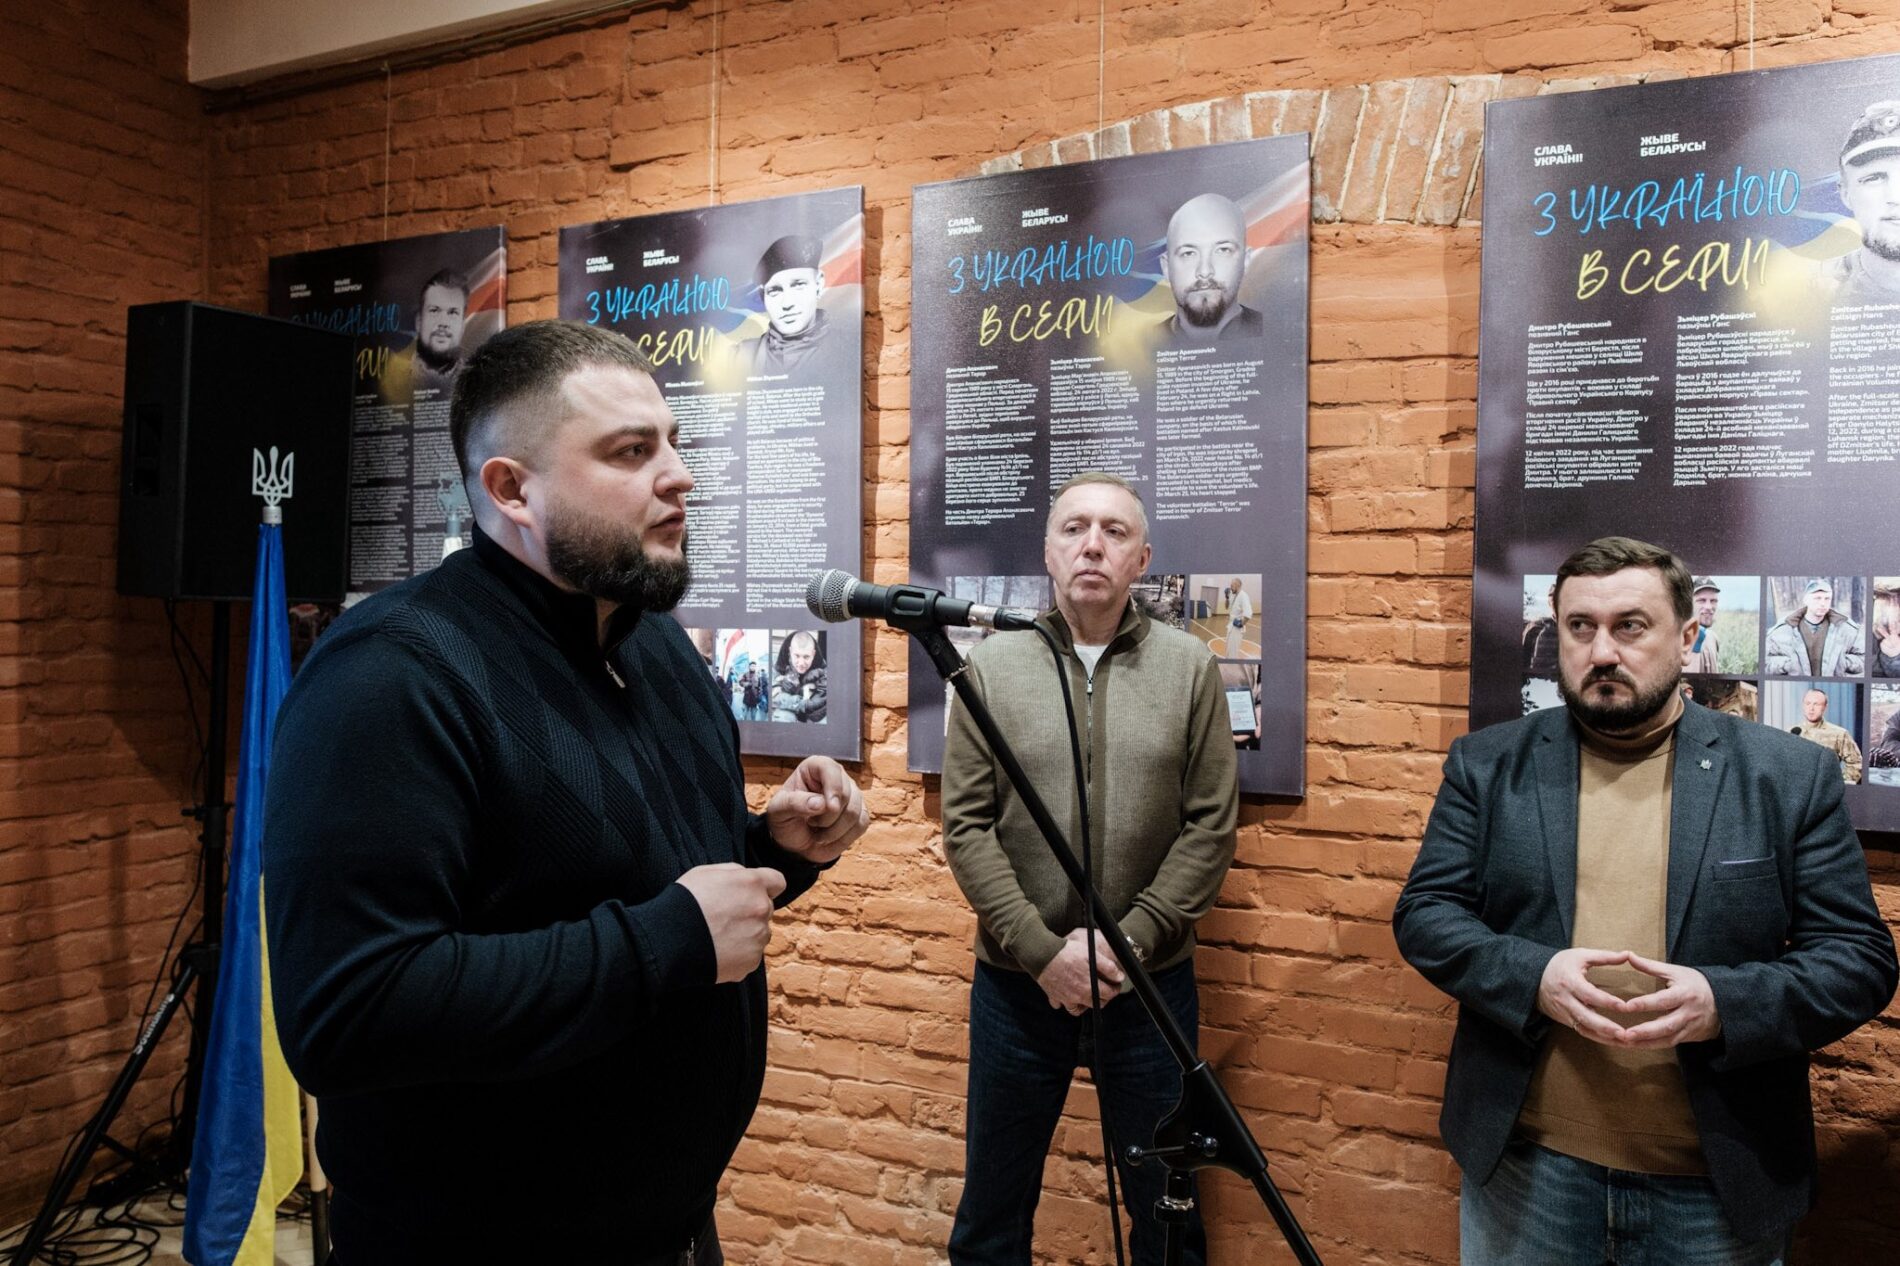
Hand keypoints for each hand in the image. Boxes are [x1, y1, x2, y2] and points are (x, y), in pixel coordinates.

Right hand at [676, 863, 785, 983]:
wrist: (670, 940)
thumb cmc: (684, 903)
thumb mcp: (706, 872)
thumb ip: (734, 872)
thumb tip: (746, 877)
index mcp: (752, 884)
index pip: (778, 881)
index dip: (766, 887)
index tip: (754, 893)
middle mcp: (761, 909)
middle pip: (766, 909)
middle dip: (750, 911)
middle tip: (725, 917)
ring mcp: (758, 937)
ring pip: (759, 934)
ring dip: (746, 934)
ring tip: (719, 936)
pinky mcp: (751, 961)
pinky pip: (750, 956)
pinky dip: (738, 954)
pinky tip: (718, 951)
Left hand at [765, 756, 868, 863]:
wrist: (793, 841)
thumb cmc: (785, 819)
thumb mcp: (779, 811)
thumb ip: (795, 804)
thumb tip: (820, 804)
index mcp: (815, 768)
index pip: (830, 769)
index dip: (833, 787)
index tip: (830, 807)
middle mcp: (837, 777)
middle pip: (846, 795)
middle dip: (827, 818)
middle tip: (810, 823)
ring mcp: (852, 795)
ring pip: (855, 813)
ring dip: (834, 831)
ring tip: (817, 831)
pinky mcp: (860, 813)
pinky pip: (861, 825)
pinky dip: (844, 837)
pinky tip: (829, 837)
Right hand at [1035, 929, 1126, 1014]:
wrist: (1044, 954)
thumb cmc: (1067, 952)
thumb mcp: (1092, 954)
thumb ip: (1108, 967)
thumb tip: (1119, 976)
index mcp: (1089, 987)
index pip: (1109, 994)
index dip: (1115, 989)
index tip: (1115, 984)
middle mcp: (1078, 996)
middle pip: (1095, 1004)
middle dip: (1103, 998)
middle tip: (1103, 989)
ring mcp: (1064, 998)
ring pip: (1076, 1010)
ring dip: (1083, 1005)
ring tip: (1085, 995)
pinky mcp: (1053, 995)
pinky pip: (1059, 1004)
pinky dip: (1063, 1002)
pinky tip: (1066, 993)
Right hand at [1537, 947, 1636, 1045]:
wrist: (1533, 977)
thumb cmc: (1560, 965)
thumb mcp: (1580, 955)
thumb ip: (1604, 957)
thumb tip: (1627, 954)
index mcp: (1569, 982)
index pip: (1589, 994)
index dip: (1606, 1001)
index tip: (1624, 1006)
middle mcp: (1566, 1000)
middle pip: (1585, 1017)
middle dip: (1605, 1027)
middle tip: (1624, 1033)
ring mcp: (1565, 1013)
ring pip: (1585, 1029)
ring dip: (1605, 1037)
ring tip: (1624, 1041)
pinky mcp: (1566, 1021)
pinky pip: (1583, 1032)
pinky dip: (1598, 1038)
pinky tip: (1613, 1041)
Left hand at [1615, 953, 1721, 1047]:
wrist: (1725, 1002)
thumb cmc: (1695, 983)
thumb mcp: (1675, 972)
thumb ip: (1651, 966)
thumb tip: (1629, 955)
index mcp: (1684, 994)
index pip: (1663, 1000)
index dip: (1645, 1004)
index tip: (1627, 1006)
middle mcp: (1688, 1013)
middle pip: (1666, 1025)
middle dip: (1645, 1031)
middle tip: (1625, 1034)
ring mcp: (1690, 1027)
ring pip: (1668, 1039)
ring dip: (1646, 1043)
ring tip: (1626, 1043)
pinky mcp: (1689, 1037)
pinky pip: (1670, 1043)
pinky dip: (1654, 1046)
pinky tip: (1637, 1046)